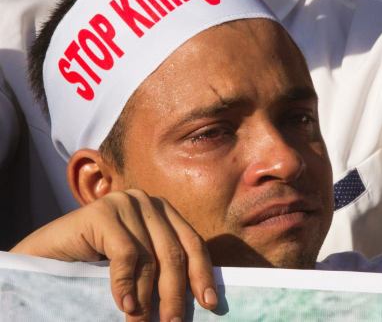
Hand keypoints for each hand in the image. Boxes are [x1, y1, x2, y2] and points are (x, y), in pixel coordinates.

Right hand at [10, 189, 217, 321]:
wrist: (44, 256)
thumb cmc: (94, 265)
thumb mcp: (138, 266)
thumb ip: (161, 271)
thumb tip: (200, 301)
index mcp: (163, 212)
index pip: (192, 243)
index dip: (202, 274)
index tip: (209, 303)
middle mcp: (148, 202)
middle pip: (173, 252)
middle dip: (175, 293)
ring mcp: (125, 203)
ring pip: (149, 257)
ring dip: (146, 298)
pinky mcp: (102, 212)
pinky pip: (125, 255)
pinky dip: (125, 285)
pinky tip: (125, 307)